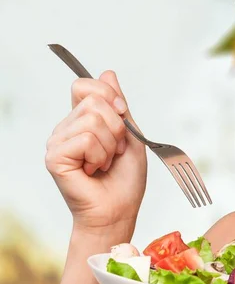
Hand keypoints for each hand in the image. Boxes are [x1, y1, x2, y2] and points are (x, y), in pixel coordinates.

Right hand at [45, 70, 146, 238]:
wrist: (119, 210)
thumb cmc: (124, 178)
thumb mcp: (130, 135)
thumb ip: (119, 105)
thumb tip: (108, 73)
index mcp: (82, 120)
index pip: (85, 85)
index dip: (109, 95)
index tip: (123, 114)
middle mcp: (66, 128)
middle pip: (94, 101)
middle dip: (116, 128)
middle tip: (114, 152)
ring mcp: (57, 142)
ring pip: (91, 119)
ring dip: (110, 145)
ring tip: (105, 163)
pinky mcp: (54, 157)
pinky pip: (85, 139)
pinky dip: (99, 155)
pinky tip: (93, 170)